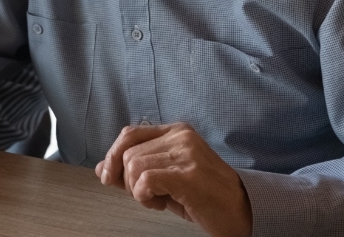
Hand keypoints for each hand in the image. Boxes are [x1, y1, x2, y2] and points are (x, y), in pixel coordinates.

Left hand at [94, 123, 251, 236]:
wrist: (242, 211)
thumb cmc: (203, 196)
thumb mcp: (163, 179)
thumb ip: (133, 170)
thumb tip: (102, 168)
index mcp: (177, 132)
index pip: (130, 134)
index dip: (113, 155)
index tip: (109, 176)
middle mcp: (181, 137)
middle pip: (128, 152)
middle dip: (127, 180)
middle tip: (147, 195)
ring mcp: (186, 153)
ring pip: (134, 166)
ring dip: (137, 190)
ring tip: (158, 199)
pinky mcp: (188, 174)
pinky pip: (145, 179)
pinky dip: (144, 195)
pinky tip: (159, 203)